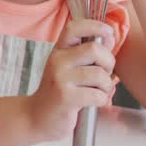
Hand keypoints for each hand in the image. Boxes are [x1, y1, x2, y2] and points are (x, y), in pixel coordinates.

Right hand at [28, 19, 116, 141]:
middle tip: (104, 74)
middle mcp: (57, 61)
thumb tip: (109, 39)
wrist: (36, 119)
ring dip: (106, 85)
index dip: (96, 26)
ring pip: (99, 74)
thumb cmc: (58, 94)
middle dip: (109, 62)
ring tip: (99, 91)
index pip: (75, 27)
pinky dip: (102, 100)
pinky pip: (98, 94)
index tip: (108, 34)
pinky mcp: (66, 97)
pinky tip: (94, 103)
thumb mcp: (67, 69)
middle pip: (94, 49)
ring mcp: (60, 79)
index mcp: (58, 51)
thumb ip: (86, 55)